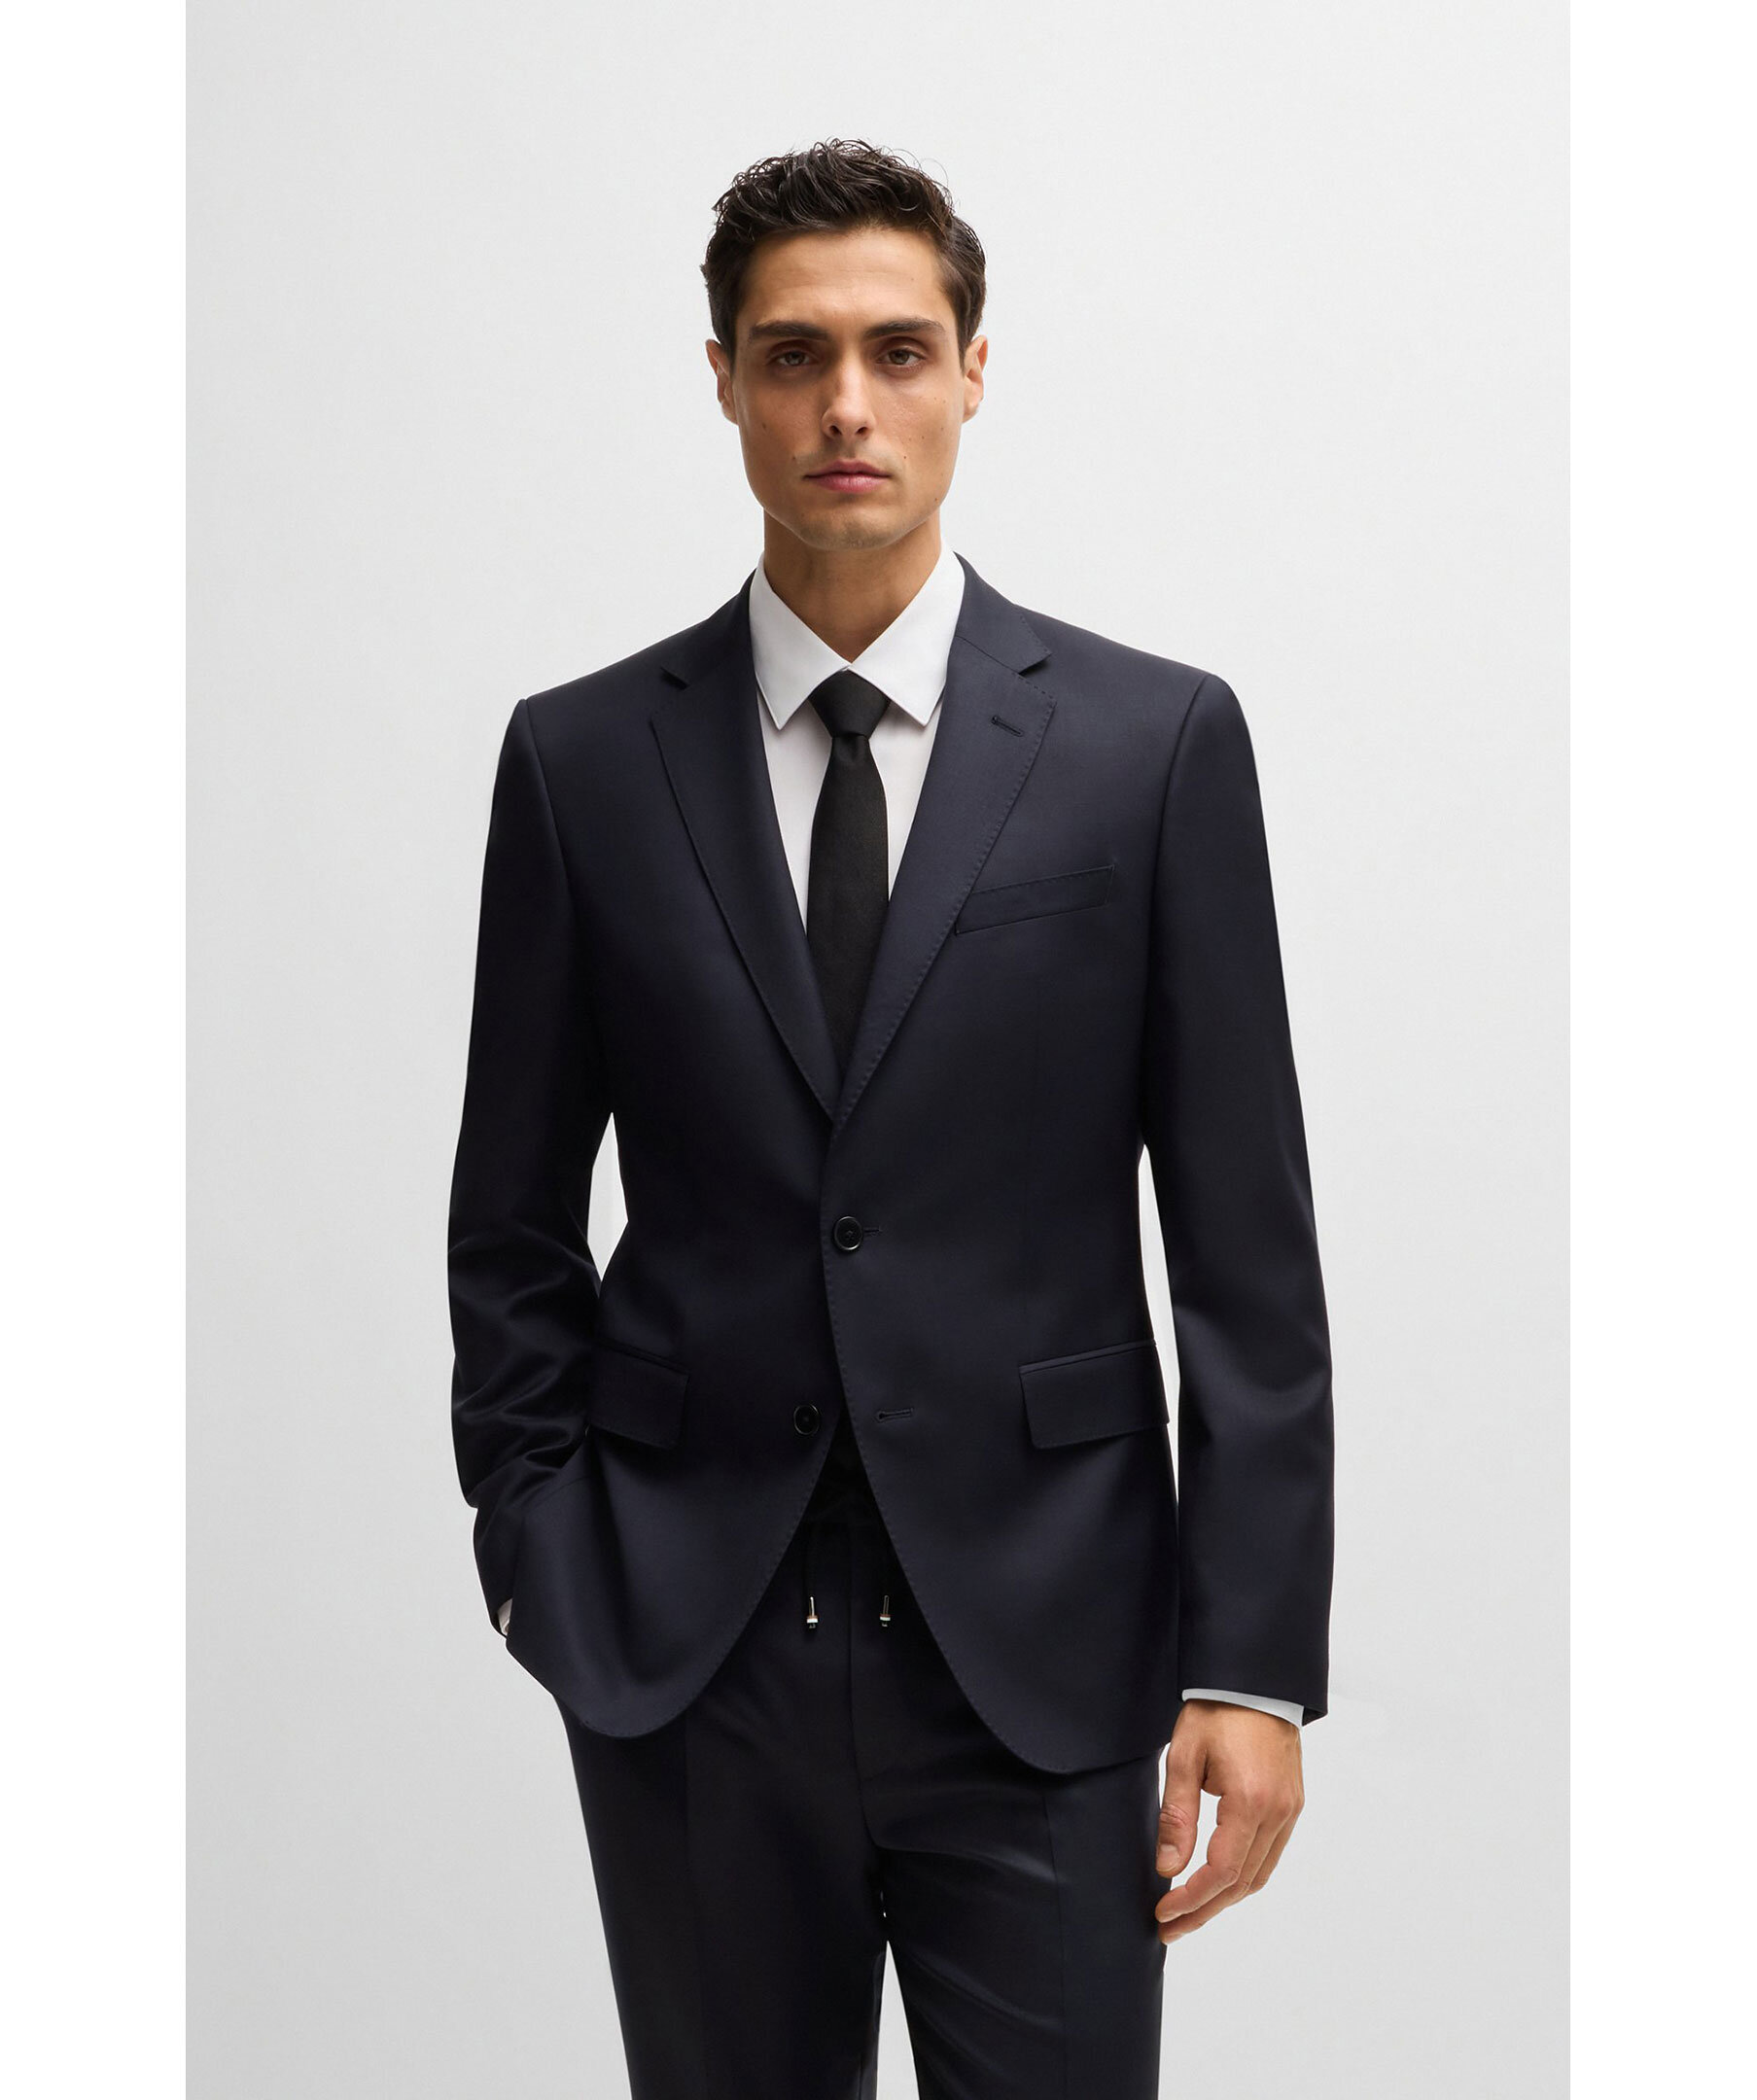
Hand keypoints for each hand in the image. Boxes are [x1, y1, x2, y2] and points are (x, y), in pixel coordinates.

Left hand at [1154, 1698, 1303, 1942]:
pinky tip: (1218, 1881)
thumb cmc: (1217, 1711)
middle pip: (1242, 1883)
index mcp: (1251, 1802)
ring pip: (1259, 1874)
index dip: (1191, 1899)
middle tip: (1170, 1927)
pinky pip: (1269, 1855)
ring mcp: (1290, 1810)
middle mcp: (1278, 1813)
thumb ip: (1178, 1815)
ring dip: (1224, 1898)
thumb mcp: (1184, 1757)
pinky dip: (1243, 1876)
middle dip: (1204, 1910)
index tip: (1162, 1912)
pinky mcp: (1292, 1804)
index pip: (1221, 1872)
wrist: (1256, 1680)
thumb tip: (1169, 1867)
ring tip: (1189, 1911)